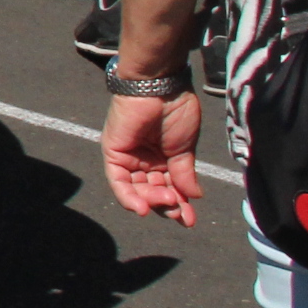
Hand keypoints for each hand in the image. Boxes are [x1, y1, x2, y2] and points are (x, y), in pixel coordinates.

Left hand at [101, 89, 203, 226]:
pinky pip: (118, 182)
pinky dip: (128, 197)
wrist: (160, 87)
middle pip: (152, 192)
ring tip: (168, 202)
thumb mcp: (184, 149)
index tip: (190, 220)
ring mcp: (129, 157)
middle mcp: (145, 160)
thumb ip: (184, 174)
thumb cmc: (176, 111)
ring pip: (136, 190)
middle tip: (180, 213)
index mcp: (164, 158)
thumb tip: (194, 197)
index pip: (169, 188)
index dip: (179, 205)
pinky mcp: (113, 153)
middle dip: (166, 205)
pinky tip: (143, 208)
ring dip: (152, 201)